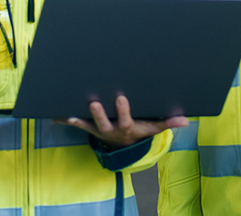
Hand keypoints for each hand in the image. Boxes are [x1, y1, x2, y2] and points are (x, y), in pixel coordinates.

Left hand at [61, 95, 188, 147]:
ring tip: (67, 112)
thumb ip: (168, 122)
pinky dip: (65, 120)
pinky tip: (54, 114)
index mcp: (126, 127)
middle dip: (98, 113)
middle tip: (93, 102)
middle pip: (103, 123)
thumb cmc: (139, 128)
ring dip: (77, 119)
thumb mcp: (153, 126)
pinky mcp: (89, 127)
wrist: (124, 143)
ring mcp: (98, 129)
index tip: (120, 97)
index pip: (124, 119)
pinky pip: (76, 124)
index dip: (122, 110)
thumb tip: (186, 121)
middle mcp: (110, 129)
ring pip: (87, 124)